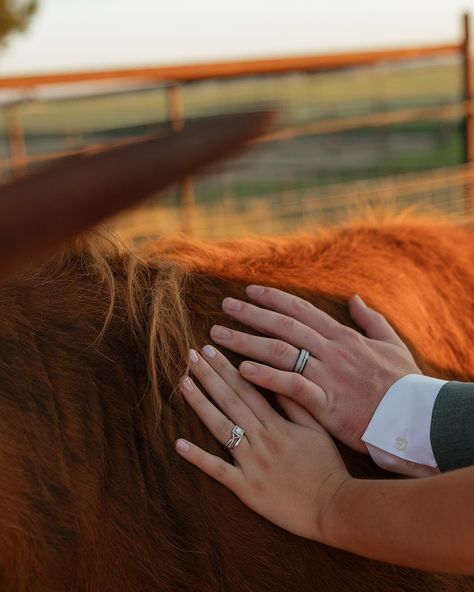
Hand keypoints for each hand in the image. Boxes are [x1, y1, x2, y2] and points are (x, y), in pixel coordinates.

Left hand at [175, 345, 349, 540]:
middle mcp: (261, 439)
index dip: (226, 368)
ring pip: (221, 428)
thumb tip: (275, 380)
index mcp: (278, 424)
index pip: (247, 388)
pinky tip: (179, 443)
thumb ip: (295, 404)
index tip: (211, 350)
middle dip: (209, 376)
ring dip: (200, 404)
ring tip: (183, 383)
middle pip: (230, 401)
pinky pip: (218, 470)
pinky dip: (197, 457)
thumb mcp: (317, 429)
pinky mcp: (246, 487)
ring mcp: (251, 463)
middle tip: (190, 356)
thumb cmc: (327, 467)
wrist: (333, 507)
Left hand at [209, 286, 420, 453]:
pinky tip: (242, 370)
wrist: (414, 419)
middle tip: (224, 306)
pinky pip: (290, 386)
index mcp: (342, 337)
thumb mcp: (390, 343)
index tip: (249, 290)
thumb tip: (355, 298)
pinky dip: (266, 377)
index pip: (301, 310)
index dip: (273, 298)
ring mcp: (327, 376)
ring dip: (246, 341)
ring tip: (219, 335)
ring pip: (280, 352)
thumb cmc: (402, 383)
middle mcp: (330, 351)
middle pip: (283, 326)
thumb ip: (370, 319)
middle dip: (251, 314)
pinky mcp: (325, 403)